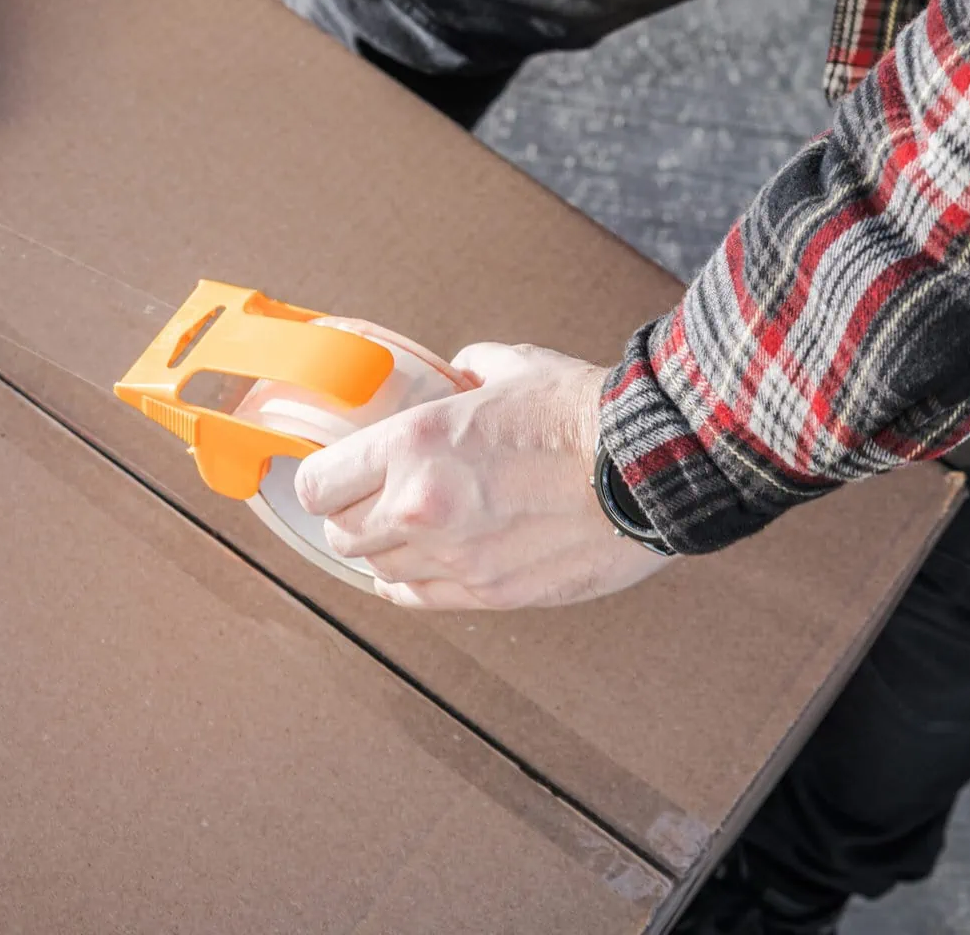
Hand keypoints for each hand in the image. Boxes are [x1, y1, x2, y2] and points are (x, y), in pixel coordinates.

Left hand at [294, 342, 674, 609]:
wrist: (650, 466)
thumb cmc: (585, 414)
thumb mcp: (511, 368)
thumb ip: (468, 371)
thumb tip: (457, 373)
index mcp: (416, 444)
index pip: (319, 485)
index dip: (322, 482)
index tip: (333, 478)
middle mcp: (421, 506)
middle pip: (342, 535)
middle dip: (350, 518)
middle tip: (367, 505)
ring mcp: (456, 557)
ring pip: (379, 571)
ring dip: (385, 552)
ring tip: (403, 534)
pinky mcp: (492, 592)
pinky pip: (421, 600)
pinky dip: (411, 586)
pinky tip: (419, 571)